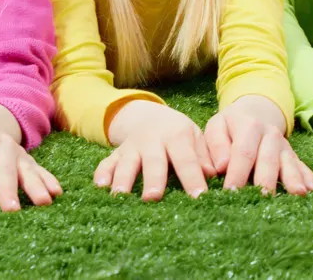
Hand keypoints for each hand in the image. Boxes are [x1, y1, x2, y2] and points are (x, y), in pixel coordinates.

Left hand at [0, 103, 61, 211]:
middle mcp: (1, 144)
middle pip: (4, 167)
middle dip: (7, 189)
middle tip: (10, 210)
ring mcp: (17, 152)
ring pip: (27, 168)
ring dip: (35, 185)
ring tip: (43, 202)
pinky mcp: (28, 160)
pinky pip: (40, 170)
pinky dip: (48, 180)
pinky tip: (57, 193)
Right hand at [98, 100, 215, 200]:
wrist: (148, 115)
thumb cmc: (178, 133)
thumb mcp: (195, 136)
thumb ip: (204, 154)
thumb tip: (213, 173)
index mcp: (176, 136)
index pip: (186, 160)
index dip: (193, 179)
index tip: (199, 198)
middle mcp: (152, 141)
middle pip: (153, 161)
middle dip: (153, 179)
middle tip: (153, 197)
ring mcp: (132, 147)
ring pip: (126, 162)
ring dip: (123, 178)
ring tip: (120, 196)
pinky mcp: (117, 153)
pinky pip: (106, 162)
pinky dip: (102, 173)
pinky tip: (99, 187)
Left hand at [204, 95, 312, 194]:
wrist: (255, 110)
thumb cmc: (229, 125)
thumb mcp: (216, 126)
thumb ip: (216, 145)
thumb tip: (221, 167)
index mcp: (248, 126)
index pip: (243, 152)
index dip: (237, 173)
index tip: (231, 192)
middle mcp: (270, 135)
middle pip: (268, 160)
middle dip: (266, 180)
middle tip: (263, 199)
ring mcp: (283, 145)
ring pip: (288, 162)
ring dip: (293, 179)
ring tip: (298, 194)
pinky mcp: (293, 154)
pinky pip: (302, 165)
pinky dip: (307, 176)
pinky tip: (312, 189)